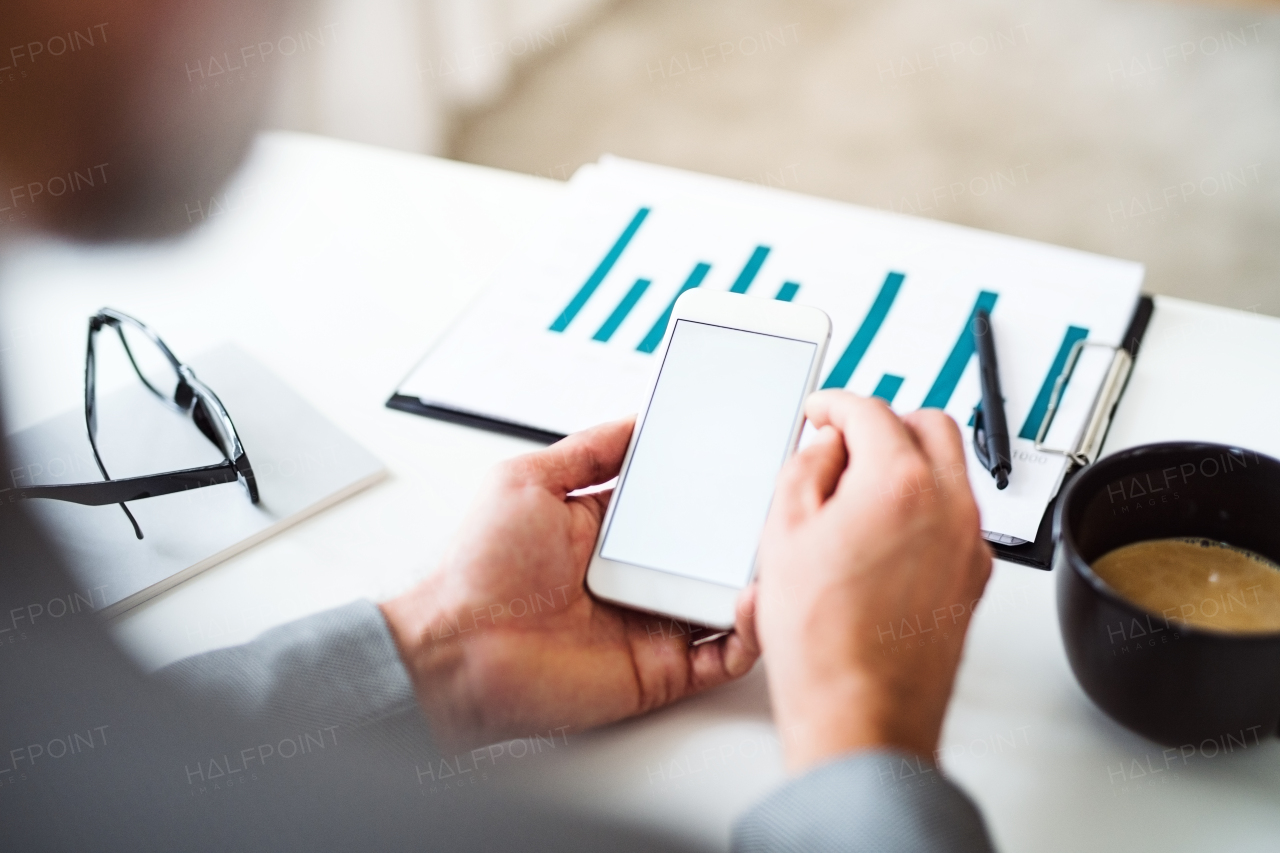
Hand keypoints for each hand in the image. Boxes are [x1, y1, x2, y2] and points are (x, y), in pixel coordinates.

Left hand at [380, 417, 759, 749]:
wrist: (459, 648)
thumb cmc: (479, 569)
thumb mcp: (528, 480)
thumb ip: (588, 451)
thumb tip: (635, 421)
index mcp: (610, 533)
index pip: (679, 504)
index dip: (714, 484)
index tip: (748, 457)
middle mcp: (638, 578)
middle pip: (712, 551)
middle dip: (747, 529)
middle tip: (779, 500)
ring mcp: (654, 623)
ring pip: (729, 602)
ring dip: (759, 578)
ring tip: (778, 548)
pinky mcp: (662, 670)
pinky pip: (724, 657)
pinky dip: (749, 634)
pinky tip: (751, 603)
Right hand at [755, 391, 991, 771]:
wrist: (861, 714)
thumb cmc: (822, 642)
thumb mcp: (782, 535)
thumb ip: (805, 469)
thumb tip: (824, 448)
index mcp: (900, 483)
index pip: (871, 410)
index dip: (835, 404)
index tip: (820, 412)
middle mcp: (949, 506)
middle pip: (929, 425)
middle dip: (884, 422)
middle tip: (844, 441)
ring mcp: (969, 544)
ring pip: (949, 470)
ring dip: (907, 462)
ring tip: (856, 492)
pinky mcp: (973, 579)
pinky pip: (955, 517)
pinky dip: (923, 506)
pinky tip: (880, 535)